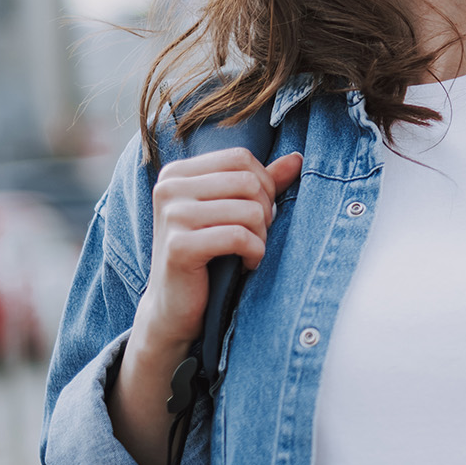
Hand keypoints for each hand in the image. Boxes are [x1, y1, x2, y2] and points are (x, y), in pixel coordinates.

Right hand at [139, 148, 304, 350]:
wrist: (172, 306)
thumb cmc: (206, 255)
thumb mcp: (231, 212)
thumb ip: (260, 183)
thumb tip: (296, 158)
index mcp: (177, 173)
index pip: (240, 158)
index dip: (264, 184)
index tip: (259, 213)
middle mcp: (168, 188)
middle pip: (248, 182)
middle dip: (265, 211)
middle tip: (257, 236)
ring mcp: (171, 216)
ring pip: (249, 210)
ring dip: (261, 236)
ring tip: (251, 252)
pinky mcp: (179, 247)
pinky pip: (239, 237)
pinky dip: (255, 253)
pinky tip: (246, 265)